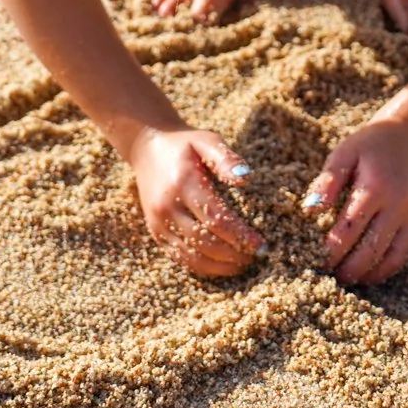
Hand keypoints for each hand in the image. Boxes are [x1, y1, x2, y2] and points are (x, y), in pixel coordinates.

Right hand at [127, 127, 267, 277]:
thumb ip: (226, 159)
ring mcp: (158, 221)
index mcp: (183, 183)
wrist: (147, 147)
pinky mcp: (155, 231)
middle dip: (232, 254)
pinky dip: (200, 265)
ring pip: (190, 255)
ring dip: (218, 266)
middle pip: (204, 242)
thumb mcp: (206, 141)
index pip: (216, 218)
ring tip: (240, 264)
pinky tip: (219, 265)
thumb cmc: (184, 145)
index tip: (260, 245)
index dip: (240, 235)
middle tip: (255, 257)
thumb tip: (246, 178)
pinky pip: (178, 255)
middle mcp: (167, 206)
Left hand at [303, 118, 407, 283]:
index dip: (332, 250)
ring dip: (368, 273)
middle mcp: (398, 204)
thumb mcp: (344, 154)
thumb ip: (327, 182)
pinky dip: (387, 268)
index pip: (349, 229)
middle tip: (328, 277)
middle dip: (348, 267)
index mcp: (375, 187)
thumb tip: (310, 210)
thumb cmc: (369, 145)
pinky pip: (404, 254)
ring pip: (391, 257)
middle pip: (370, 249)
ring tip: (347, 279)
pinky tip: (369, 272)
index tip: (315, 260)